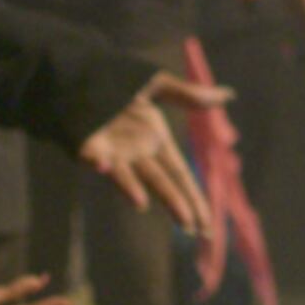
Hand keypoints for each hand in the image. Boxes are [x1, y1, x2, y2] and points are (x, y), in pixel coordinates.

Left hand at [85, 74, 221, 231]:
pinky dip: (97, 162)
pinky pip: (93, 157)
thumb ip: (188, 95)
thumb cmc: (116, 83)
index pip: (181, 176)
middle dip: (177, 205)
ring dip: (134, 189)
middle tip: (192, 229)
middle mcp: (137, 153)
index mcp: (156, 141)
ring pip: (129, 177)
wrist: (76, 75)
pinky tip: (103, 164)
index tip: (207, 224)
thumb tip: (229, 95)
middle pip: (162, 183)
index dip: (195, 198)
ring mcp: (112, 152)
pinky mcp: (87, 146)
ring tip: (143, 203)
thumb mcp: (156, 84)